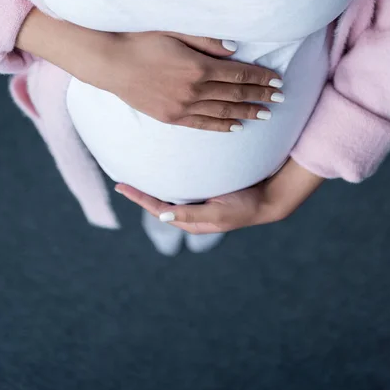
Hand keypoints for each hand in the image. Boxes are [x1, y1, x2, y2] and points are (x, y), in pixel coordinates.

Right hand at [93, 30, 283, 131]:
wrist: (109, 62)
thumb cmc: (140, 40)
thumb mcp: (175, 31)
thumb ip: (207, 40)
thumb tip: (234, 49)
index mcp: (198, 67)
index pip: (238, 74)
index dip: (260, 77)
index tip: (277, 81)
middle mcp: (194, 90)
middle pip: (235, 94)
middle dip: (260, 96)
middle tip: (280, 99)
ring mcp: (182, 106)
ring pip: (222, 111)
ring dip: (246, 113)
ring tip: (265, 116)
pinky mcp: (170, 117)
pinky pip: (202, 124)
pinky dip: (221, 126)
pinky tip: (235, 127)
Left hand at [115, 158, 324, 233]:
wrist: (268, 199)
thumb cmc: (244, 207)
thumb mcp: (216, 213)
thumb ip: (190, 213)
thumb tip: (161, 215)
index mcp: (190, 220)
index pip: (157, 208)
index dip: (138, 197)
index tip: (121, 186)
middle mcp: (191, 212)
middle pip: (159, 202)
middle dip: (142, 192)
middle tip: (124, 179)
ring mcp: (199, 202)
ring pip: (170, 194)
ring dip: (154, 186)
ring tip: (139, 174)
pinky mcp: (207, 192)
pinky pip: (183, 186)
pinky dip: (171, 179)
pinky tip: (166, 169)